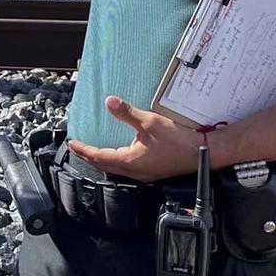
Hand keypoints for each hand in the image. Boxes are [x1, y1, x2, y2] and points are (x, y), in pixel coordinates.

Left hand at [66, 96, 200, 181]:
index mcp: (129, 161)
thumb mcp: (150, 122)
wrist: (202, 153)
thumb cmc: (177, 140)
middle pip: (104, 165)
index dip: (84, 149)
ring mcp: (144, 174)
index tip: (73, 143)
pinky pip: (127, 168)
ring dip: (103, 160)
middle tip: (79, 147)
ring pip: (116, 168)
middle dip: (90, 156)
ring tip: (94, 150)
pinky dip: (117, 161)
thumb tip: (109, 102)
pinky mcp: (152, 172)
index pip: (99, 156)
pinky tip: (120, 154)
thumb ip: (127, 113)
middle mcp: (134, 171)